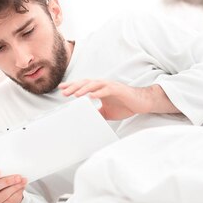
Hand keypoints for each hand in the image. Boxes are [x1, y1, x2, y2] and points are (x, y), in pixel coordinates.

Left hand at [59, 79, 174, 119]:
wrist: (141, 103)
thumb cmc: (126, 105)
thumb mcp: (107, 112)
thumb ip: (97, 113)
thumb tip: (87, 119)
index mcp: (99, 89)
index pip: (83, 85)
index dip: (72, 86)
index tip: (62, 89)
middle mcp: (103, 85)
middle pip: (86, 83)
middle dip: (74, 87)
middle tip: (64, 92)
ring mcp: (110, 86)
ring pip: (94, 84)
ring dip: (84, 89)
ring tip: (75, 94)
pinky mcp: (118, 90)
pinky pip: (106, 90)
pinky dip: (98, 92)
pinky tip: (91, 96)